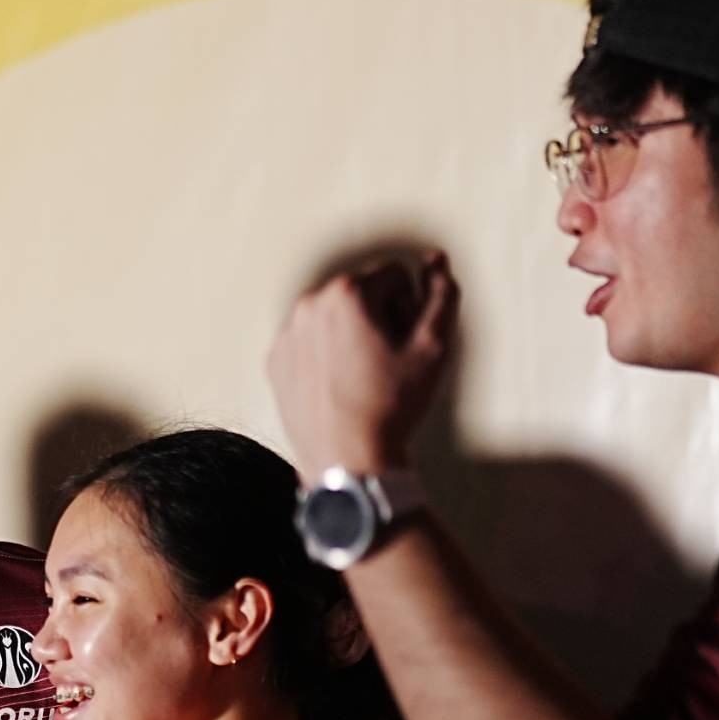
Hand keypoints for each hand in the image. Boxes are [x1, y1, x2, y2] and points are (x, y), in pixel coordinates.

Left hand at [265, 250, 459, 474]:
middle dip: (379, 315)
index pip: (394, 274)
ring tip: (362, 374)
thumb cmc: (391, 405)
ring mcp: (287, 331)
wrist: (346, 461)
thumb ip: (442, 294)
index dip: (410, 308)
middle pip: (361, 290)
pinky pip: (309, 339)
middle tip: (386, 361)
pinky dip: (325, 353)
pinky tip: (338, 384)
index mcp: (347, 292)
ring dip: (352, 332)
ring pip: (334, 314)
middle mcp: (309, 303)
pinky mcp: (276, 358)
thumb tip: (435, 258)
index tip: (404, 343)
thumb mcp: (434, 348)